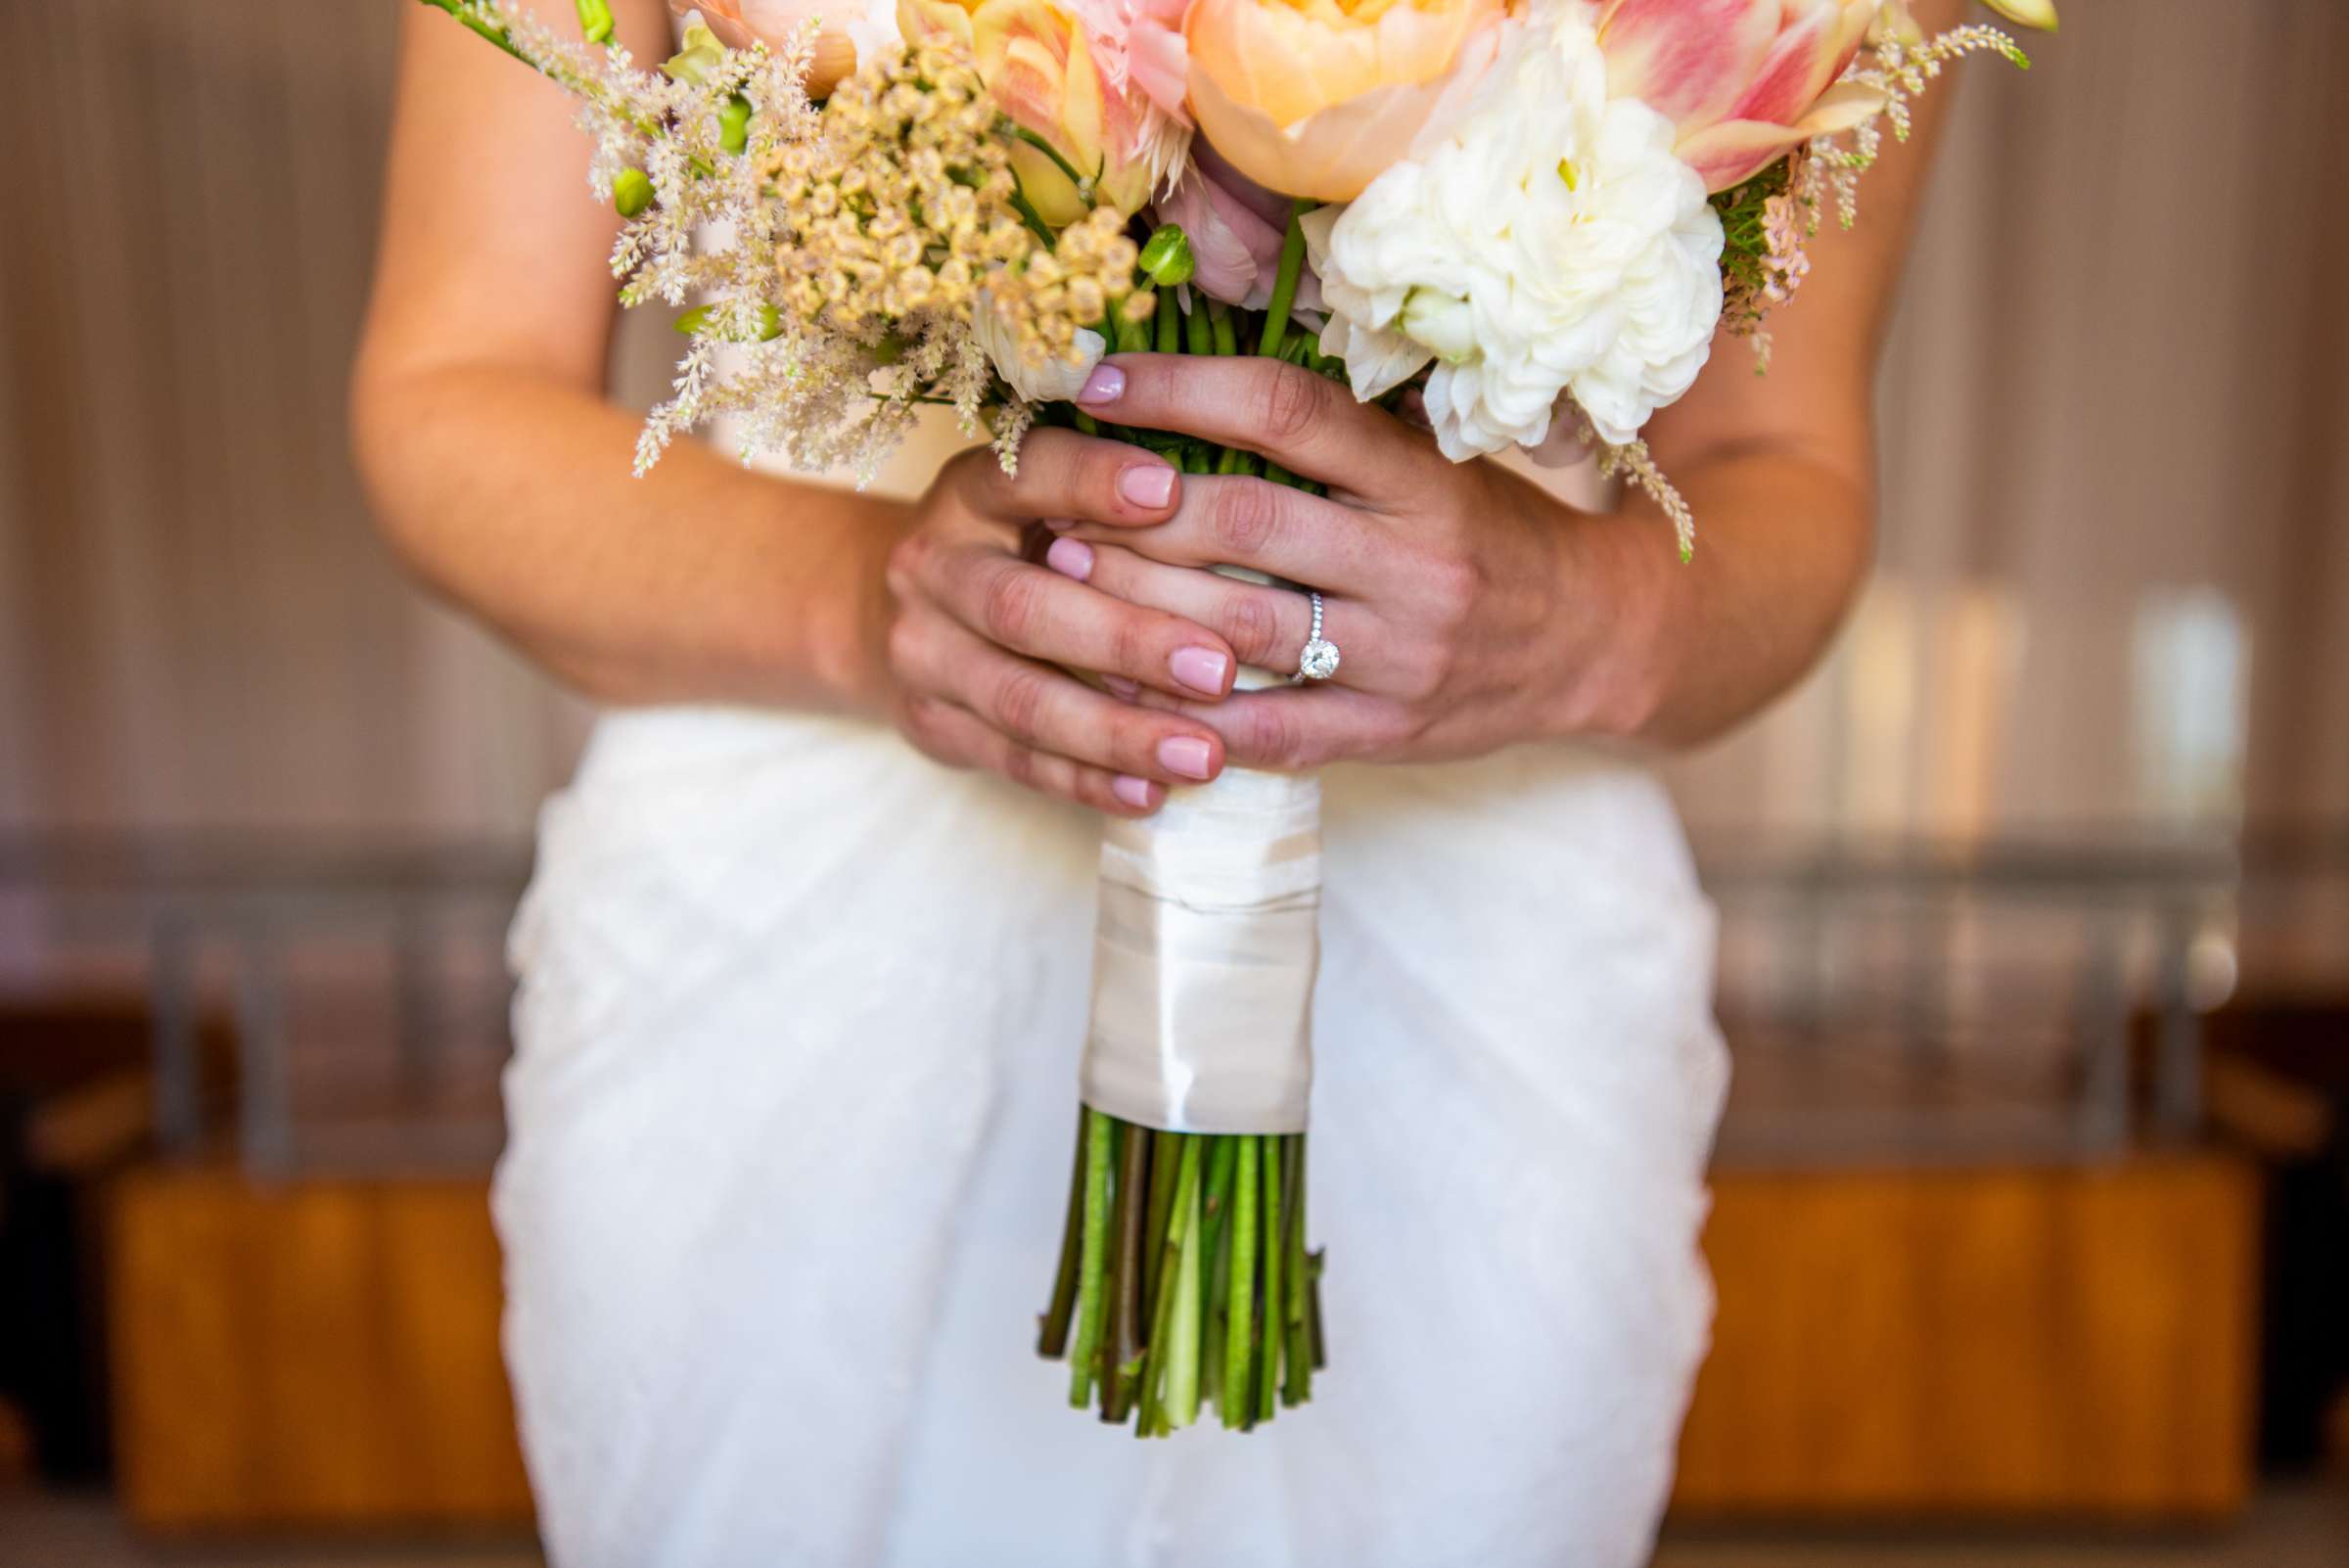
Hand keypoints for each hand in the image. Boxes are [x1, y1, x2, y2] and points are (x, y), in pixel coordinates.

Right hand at [880, 433, 1247, 814]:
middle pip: (1023, 607)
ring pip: (1021, 700)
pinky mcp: (931, 723)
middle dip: (1127, 640)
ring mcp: (924, 650)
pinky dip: (1087, 781)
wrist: (914, 609)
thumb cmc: (1023, 540)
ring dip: (1118, 733)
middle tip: (1220, 670)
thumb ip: (1115, 495)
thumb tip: (1235, 501)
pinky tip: (1152, 794)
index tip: (1171, 490)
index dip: (1091, 481)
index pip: (1024, 474)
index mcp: (970, 491)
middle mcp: (934, 565)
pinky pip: (1015, 761)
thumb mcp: (1051, 494)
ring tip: (1204, 756)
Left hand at [1047, 356, 1672, 770]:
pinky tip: (1119, 684)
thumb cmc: (1491, 533)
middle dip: (1135, 509)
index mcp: (1423, 479)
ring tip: (1064, 578)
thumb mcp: (1437, 461)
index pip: (1290, 414)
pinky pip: (1267, 727)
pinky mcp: (1386, 734)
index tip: (1101, 383)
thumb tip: (1193, 372)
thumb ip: (1338, 434)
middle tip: (1053, 496)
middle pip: (1247, 524)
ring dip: (1137, 603)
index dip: (1184, 391)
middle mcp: (1414, 564)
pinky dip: (1185, 709)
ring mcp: (1400, 657)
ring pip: (1241, 629)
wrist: (1596, 642)